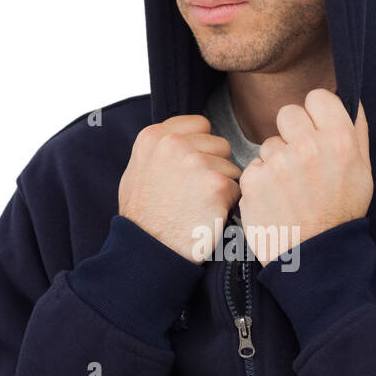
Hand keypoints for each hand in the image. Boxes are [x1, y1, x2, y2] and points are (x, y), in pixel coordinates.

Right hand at [119, 114, 240, 262]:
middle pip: (220, 144)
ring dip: (222, 187)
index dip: (202, 147)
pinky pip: (237, 189)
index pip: (200, 124)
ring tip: (199, 206)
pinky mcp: (217, 184)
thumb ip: (160, 149)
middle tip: (195, 193)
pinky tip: (208, 216)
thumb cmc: (142, 217)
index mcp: (155, 136)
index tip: (193, 168)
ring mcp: (197, 162)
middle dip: (215, 166)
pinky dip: (228, 205)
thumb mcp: (137, 171)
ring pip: (231, 167)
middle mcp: (175, 143)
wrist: (149, 250)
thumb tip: (180, 137)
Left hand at [238, 91, 372, 264]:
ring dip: (276, 161)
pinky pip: (254, 166)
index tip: (315, 130)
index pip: (317, 96)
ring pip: (269, 143)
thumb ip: (356, 132)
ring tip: (290, 189)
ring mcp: (278, 162)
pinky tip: (275, 200)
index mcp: (339, 139)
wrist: (315, 257)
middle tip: (300, 162)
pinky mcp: (254, 180)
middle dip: (292, 133)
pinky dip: (261, 182)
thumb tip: (350, 99)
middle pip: (288, 113)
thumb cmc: (341, 214)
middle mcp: (308, 146)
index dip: (315, 113)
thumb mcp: (363, 172)